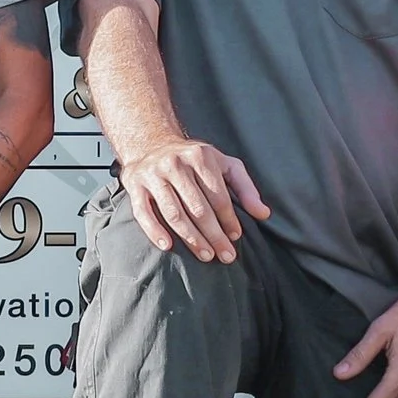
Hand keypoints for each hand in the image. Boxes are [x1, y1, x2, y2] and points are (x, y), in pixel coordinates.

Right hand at [120, 138, 267, 262]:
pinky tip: (168, 246)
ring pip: (174, 213)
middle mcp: (175, 164)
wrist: (150, 142)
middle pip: (198, 208)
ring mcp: (153, 175)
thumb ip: (245, 188)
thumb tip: (263, 214)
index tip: (235, 237)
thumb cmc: (192, 159)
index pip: (218, 196)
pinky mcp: (135, 185)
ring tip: (206, 255)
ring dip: (191, 238)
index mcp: (199, 156)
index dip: (228, 219)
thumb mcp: (223, 164)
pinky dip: (154, 231)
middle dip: (214, 235)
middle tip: (226, 255)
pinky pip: (143, 213)